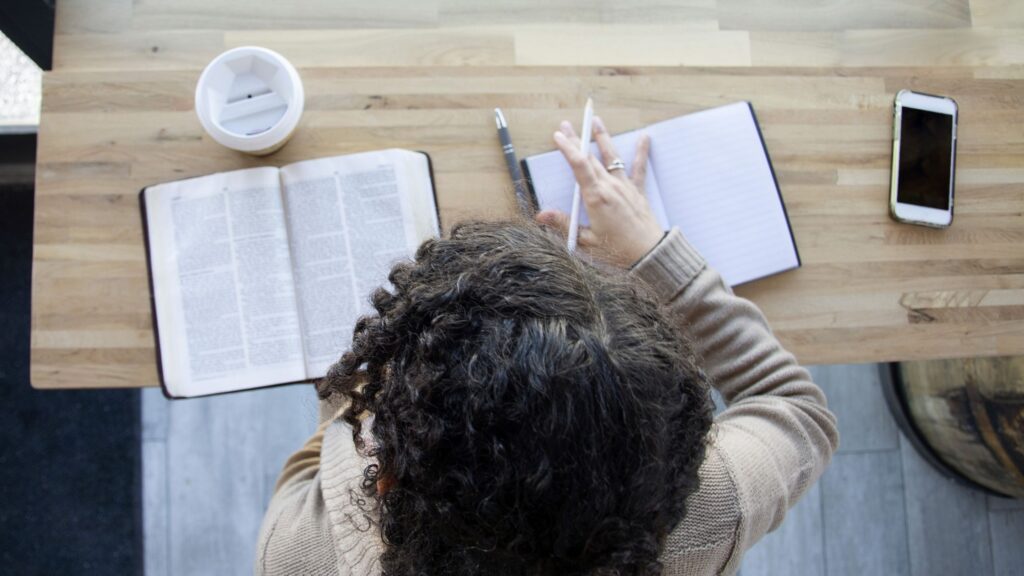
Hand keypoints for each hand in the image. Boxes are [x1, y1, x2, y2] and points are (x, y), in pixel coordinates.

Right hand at [535, 116, 664, 268]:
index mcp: (596, 197)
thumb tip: (541, 215)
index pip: (579, 165)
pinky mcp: (637, 192)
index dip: (568, 148)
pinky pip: (639, 169)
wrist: (650, 255)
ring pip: (611, 157)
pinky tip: (645, 138)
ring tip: (596, 121)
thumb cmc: (617, 251)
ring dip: (603, 138)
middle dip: (577, 139)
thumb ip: (564, 224)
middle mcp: (610, 187)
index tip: (558, 135)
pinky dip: (641, 153)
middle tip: (566, 125)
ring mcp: (625, 187)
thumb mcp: (586, 241)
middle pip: (590, 158)